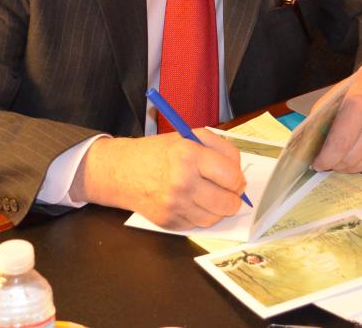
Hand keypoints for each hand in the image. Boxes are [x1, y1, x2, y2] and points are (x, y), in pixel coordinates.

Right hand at [74, 129, 244, 228]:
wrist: (121, 171)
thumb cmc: (159, 152)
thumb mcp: (190, 136)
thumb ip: (221, 149)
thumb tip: (240, 174)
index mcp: (189, 155)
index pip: (232, 177)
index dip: (238, 179)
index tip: (235, 179)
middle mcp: (182, 182)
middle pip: (227, 202)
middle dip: (233, 198)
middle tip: (228, 191)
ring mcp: (174, 205)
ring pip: (215, 218)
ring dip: (217, 209)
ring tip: (208, 195)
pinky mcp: (168, 222)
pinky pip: (198, 225)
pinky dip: (199, 215)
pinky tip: (190, 202)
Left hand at [311, 65, 361, 172]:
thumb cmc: (352, 92)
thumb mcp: (330, 100)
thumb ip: (319, 123)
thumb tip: (309, 149)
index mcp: (357, 106)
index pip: (340, 143)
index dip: (325, 159)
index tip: (316, 163)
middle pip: (350, 159)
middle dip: (333, 165)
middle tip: (323, 162)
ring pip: (360, 166)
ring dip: (344, 168)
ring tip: (334, 160)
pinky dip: (355, 166)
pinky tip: (348, 157)